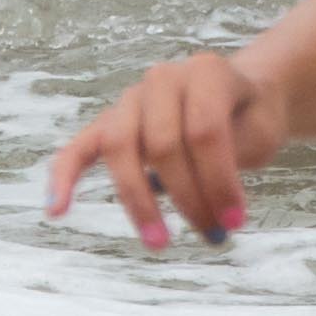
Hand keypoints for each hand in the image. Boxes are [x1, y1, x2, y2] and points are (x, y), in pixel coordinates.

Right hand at [44, 48, 282, 246]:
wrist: (242, 95)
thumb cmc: (250, 118)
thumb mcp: (260, 132)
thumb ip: (236, 160)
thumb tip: (216, 212)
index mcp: (204, 72)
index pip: (202, 130)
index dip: (218, 181)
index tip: (236, 221)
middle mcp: (162, 79)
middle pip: (162, 143)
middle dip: (187, 196)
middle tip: (213, 234)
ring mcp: (132, 99)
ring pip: (120, 146)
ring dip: (137, 200)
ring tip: (160, 242)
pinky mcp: (110, 123)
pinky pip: (79, 148)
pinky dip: (64, 176)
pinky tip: (55, 210)